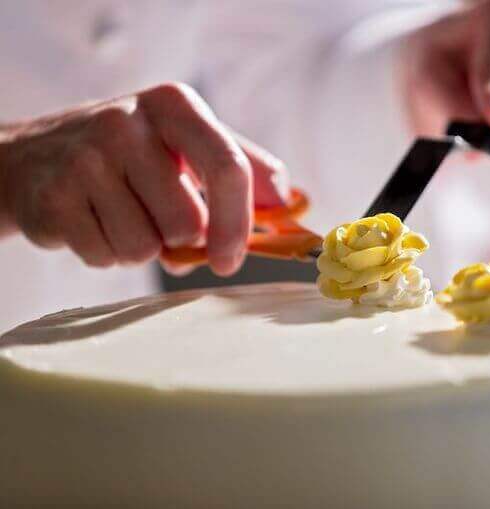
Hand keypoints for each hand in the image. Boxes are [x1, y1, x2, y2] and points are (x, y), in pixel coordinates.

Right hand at [0, 83, 287, 275]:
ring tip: (122, 215)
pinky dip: (108, 254)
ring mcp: (85, 159)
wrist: (36, 155)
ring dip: (143, 248)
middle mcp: (127, 123)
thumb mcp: (187, 142)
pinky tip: (95, 222)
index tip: (231, 259)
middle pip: (188, 223)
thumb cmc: (132, 154)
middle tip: (159, 215)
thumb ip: (243, 167)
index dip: (238, 223)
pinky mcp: (53, 198)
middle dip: (181, 238)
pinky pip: (106, 258)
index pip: (227, 167)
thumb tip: (290, 202)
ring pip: (145, 249)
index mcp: (175, 105)